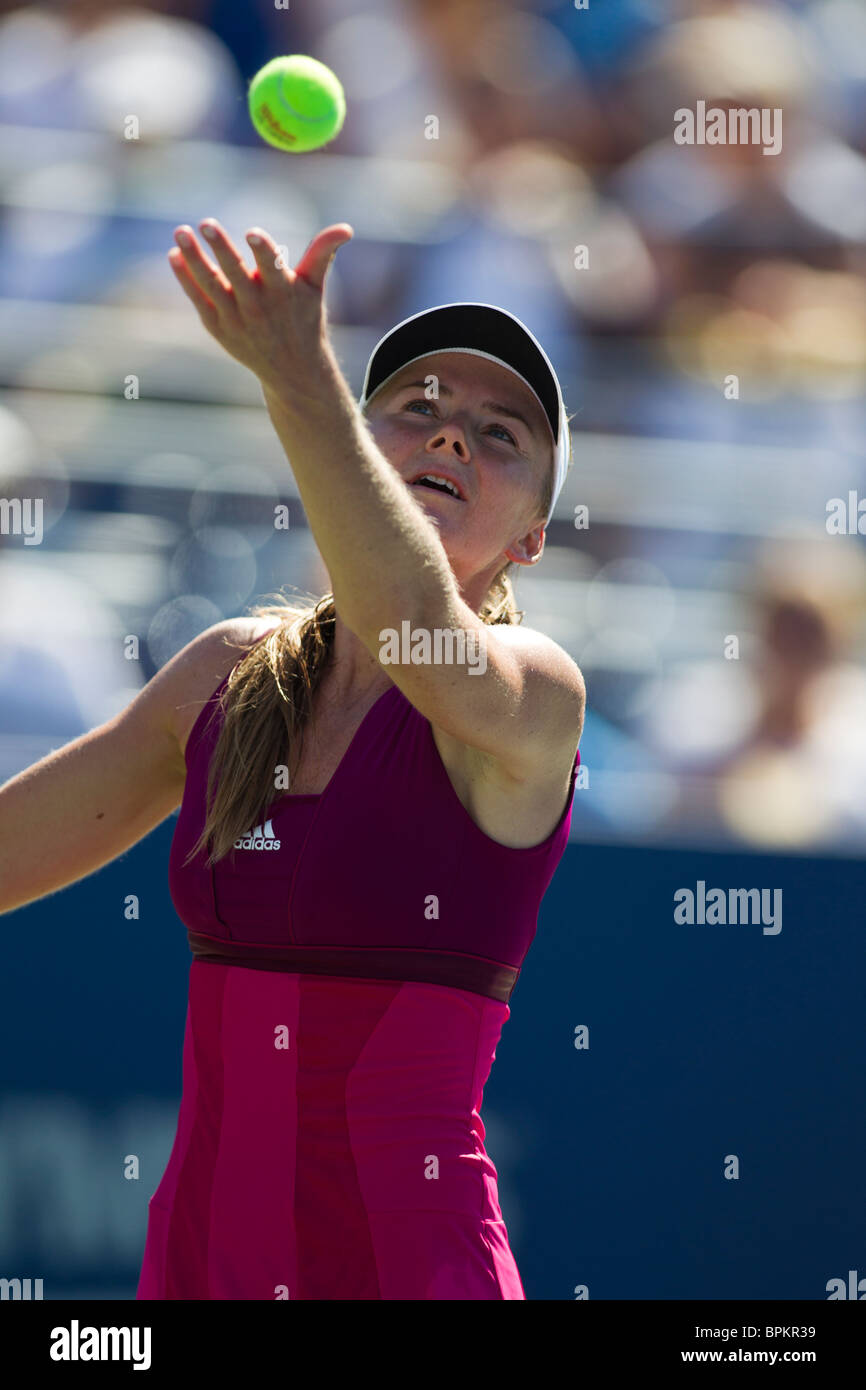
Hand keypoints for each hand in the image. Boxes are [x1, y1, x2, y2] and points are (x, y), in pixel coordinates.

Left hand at [167, 218, 352, 392]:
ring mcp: (236, 319)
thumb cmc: (303, 318)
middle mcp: (258, 307)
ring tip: (180, 232)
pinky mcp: (218, 327)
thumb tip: (346, 228)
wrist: (291, 370)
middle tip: (205, 222)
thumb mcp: (315, 287)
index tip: (253, 232)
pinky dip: (186, 279)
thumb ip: (323, 253)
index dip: (263, 250)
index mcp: (283, 293)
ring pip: (211, 285)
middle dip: (221, 248)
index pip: (272, 268)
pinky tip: (175, 254)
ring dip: (195, 259)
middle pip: (236, 274)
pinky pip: (199, 299)